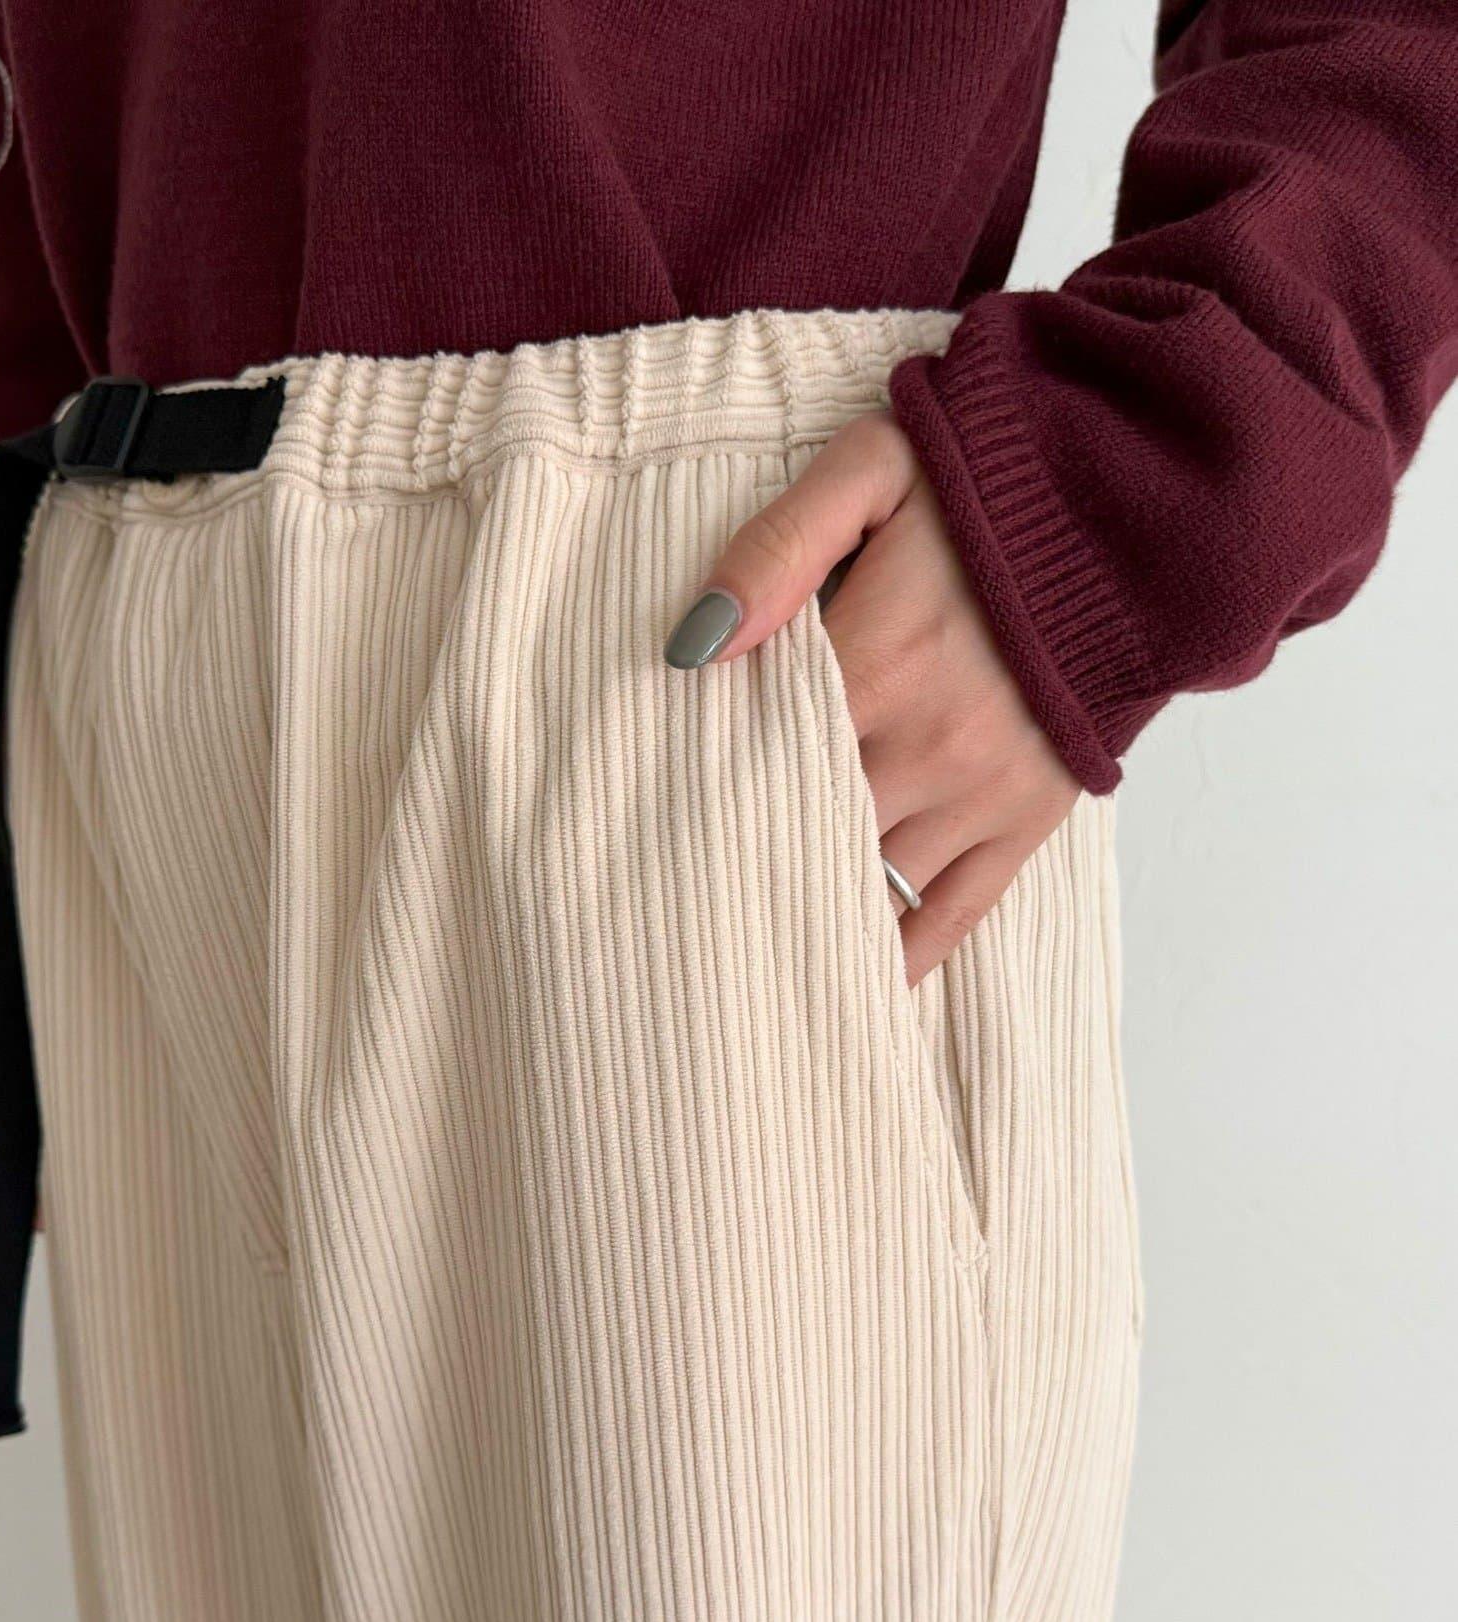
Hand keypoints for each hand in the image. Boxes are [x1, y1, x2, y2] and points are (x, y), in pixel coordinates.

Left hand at [665, 409, 1080, 983]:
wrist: (1140, 507)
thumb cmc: (996, 486)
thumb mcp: (873, 471)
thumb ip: (776, 549)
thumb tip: (694, 645)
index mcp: (875, 662)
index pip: (758, 761)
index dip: (702, 798)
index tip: (649, 834)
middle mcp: (926, 747)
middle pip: (807, 836)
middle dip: (747, 866)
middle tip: (679, 908)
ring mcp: (982, 793)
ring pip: (873, 887)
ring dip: (814, 915)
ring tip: (751, 954)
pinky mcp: (1031, 818)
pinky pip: (957, 913)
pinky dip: (904, 955)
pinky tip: (857, 983)